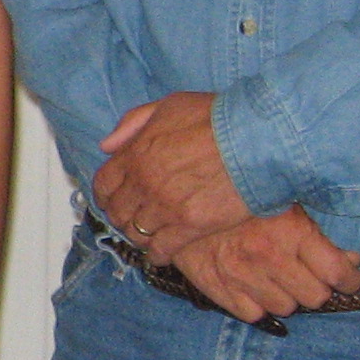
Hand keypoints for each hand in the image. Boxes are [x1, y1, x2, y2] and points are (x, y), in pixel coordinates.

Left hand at [93, 92, 250, 260]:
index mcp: (136, 154)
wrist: (256, 139)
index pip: (103, 184)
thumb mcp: (168, 105)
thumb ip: (133, 124)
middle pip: (117, 212)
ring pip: (136, 233)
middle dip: (121, 216)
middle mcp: (144, 184)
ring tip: (147, 234)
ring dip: (138, 235)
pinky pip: (162, 249)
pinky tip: (161, 254)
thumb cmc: (216, 117)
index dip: (105, 195)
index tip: (111, 199)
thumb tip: (107, 146)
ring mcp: (166, 207)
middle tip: (131, 218)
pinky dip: (157, 254)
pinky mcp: (190, 226)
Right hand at [169, 208, 359, 323]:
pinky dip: (257, 304)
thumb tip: (351, 261)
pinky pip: (253, 314)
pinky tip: (254, 286)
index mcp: (291, 231)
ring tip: (278, 278)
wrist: (178, 198)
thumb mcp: (284, 202)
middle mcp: (269, 257)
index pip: (338, 274)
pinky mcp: (218, 289)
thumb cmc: (237, 196)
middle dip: (317, 286)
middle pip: (315, 297)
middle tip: (309, 275)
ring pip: (286, 308)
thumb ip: (318, 234)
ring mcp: (243, 276)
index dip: (349, 279)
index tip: (347, 277)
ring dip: (287, 296)